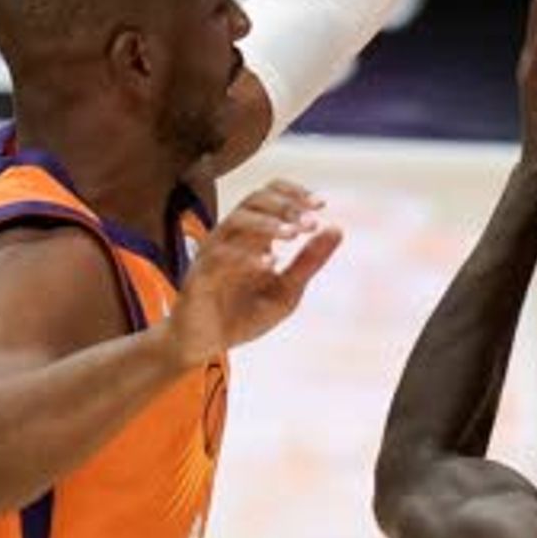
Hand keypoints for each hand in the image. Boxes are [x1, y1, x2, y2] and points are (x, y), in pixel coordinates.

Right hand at [170, 181, 342, 362]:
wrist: (205, 344)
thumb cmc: (243, 315)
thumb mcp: (286, 290)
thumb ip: (308, 262)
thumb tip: (337, 228)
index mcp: (251, 235)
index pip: (269, 195)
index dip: (294, 193)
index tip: (321, 204)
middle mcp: (230, 237)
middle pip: (253, 200)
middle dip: (284, 207)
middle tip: (310, 222)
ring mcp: (212, 253)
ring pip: (235, 221)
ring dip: (266, 225)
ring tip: (293, 235)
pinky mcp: (199, 276)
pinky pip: (220, 257)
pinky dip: (246, 257)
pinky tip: (270, 264)